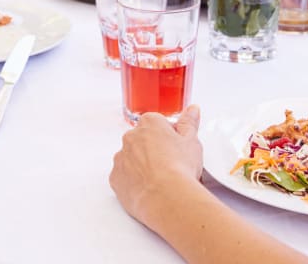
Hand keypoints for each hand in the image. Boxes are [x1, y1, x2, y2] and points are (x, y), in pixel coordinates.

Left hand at [110, 106, 202, 226]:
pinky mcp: (115, 178)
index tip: (175, 148)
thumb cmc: (179, 167)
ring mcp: (121, 158)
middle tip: (169, 164)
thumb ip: (189, 123)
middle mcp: (131, 137)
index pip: (156, 123)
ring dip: (140, 165)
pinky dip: (132, 181)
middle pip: (141, 139)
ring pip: (130, 158)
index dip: (167, 136)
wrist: (166, 197)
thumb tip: (192, 110)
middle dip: (152, 149)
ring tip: (158, 179)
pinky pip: (122, 176)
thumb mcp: (192, 140)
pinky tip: (147, 188)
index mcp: (149, 123)